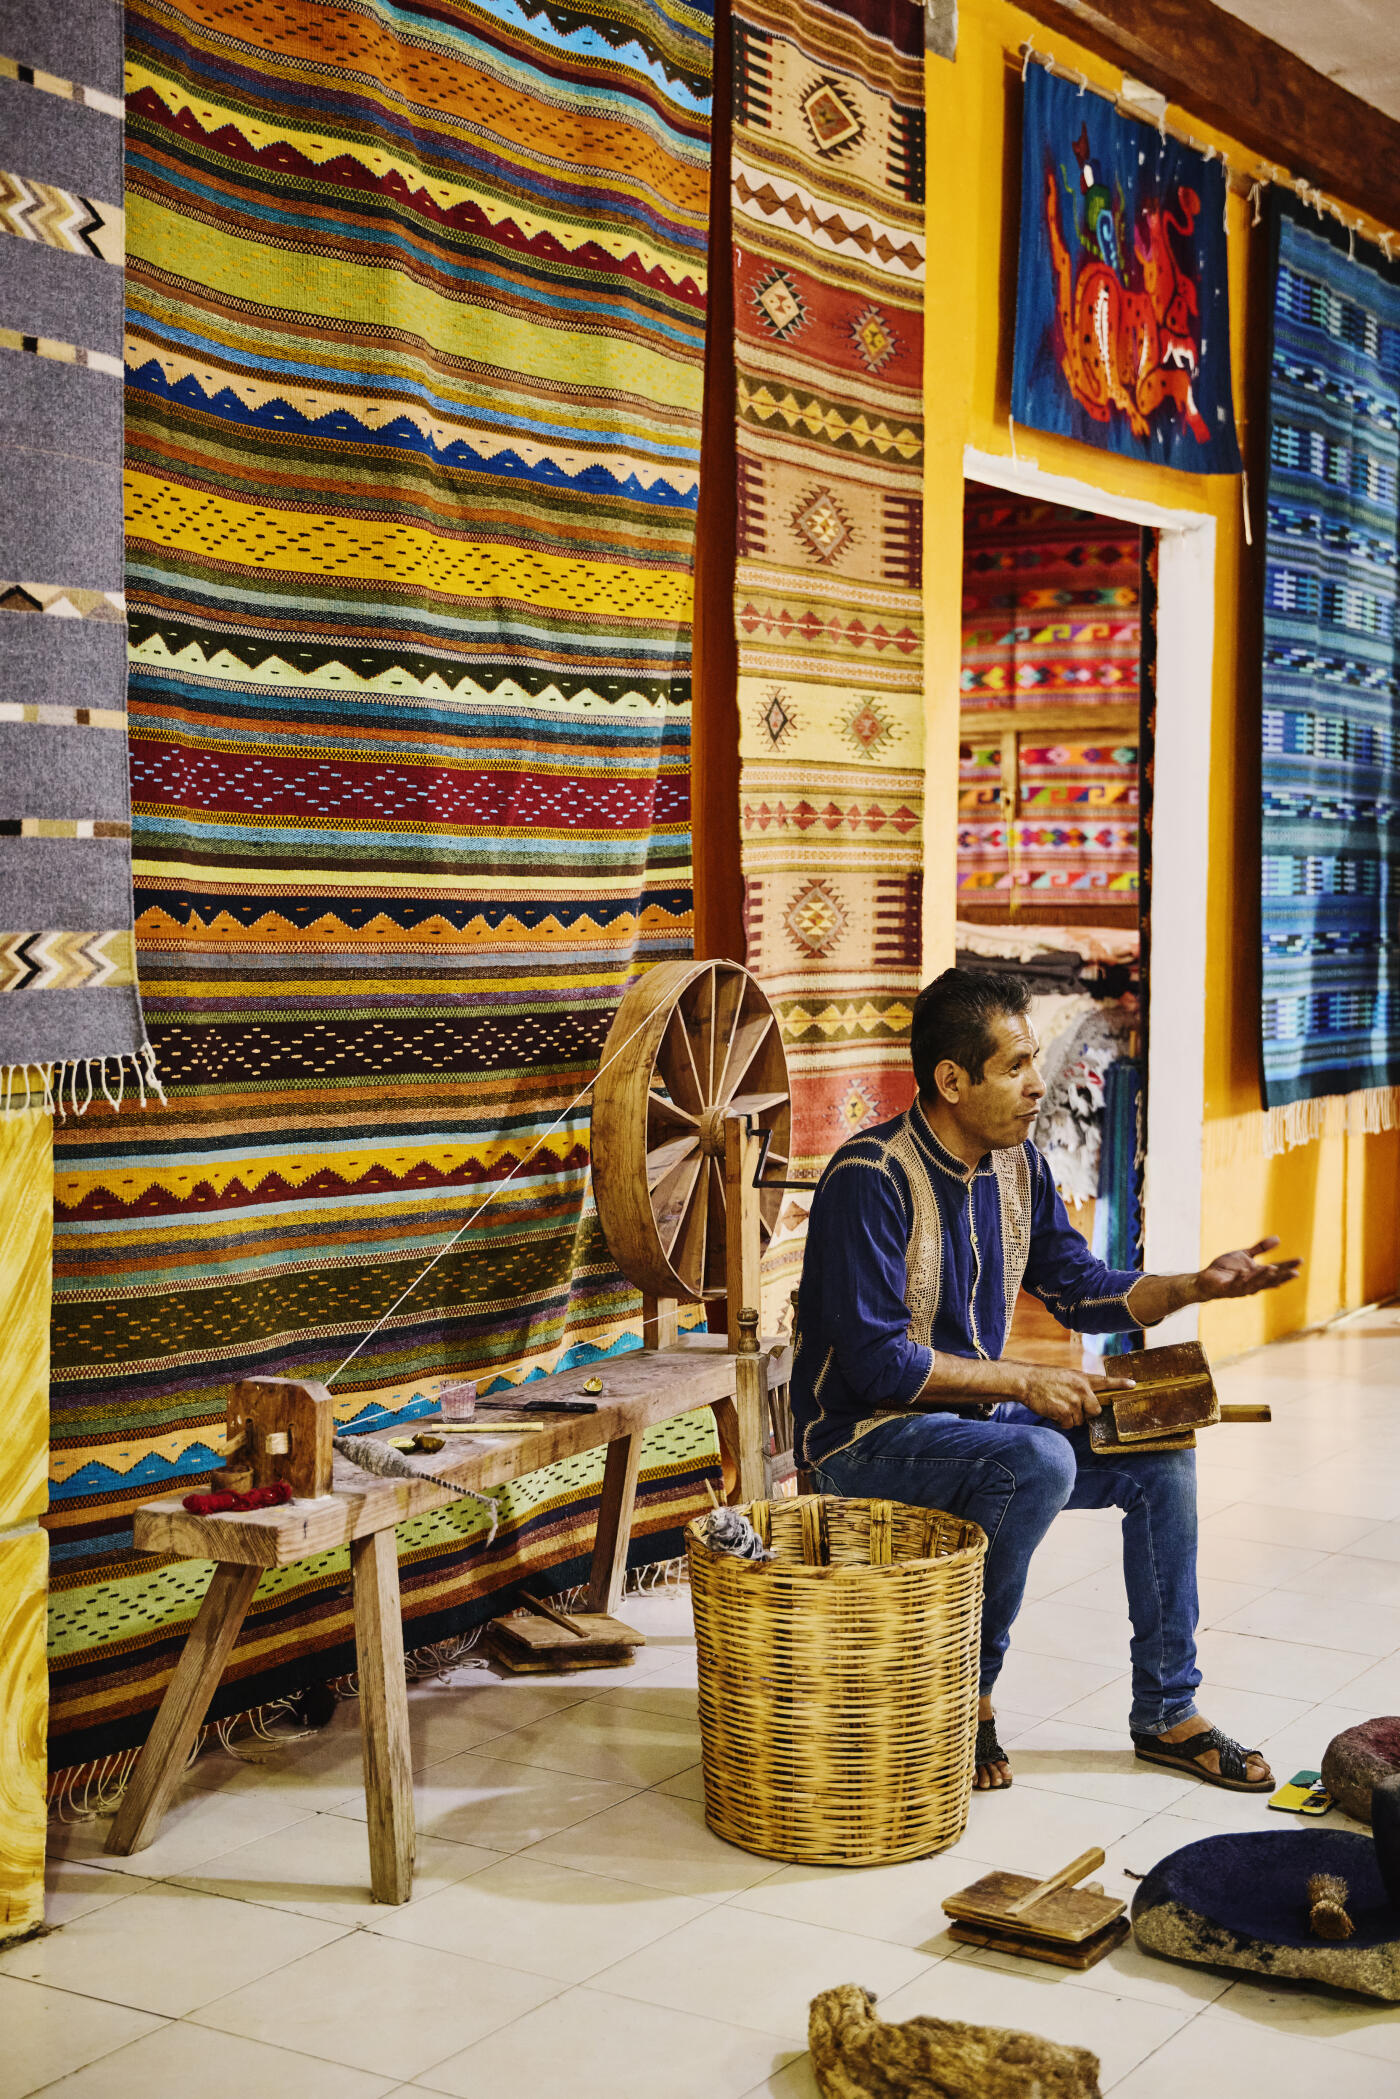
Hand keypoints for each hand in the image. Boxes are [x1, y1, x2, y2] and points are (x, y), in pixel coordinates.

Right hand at [1016, 1364, 1135, 1428]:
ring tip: (1056, 1404)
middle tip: (1071, 1406)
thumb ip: (1079, 1387)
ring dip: (1069, 1417)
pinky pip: (1068, 1425)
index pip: (1105, 1381)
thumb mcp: (1066, 1376)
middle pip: (1095, 1410)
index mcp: (1082, 1378)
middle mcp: (1081, 1390)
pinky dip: (1060, 1421)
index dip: (1120, 1384)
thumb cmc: (1044, 1379)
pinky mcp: (1065, 1412)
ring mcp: (1074, 1401)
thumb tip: (1088, 1404)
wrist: (1026, 1381)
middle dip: (1086, 1413)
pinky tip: (1052, 1410)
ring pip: (1079, 1420)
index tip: (1133, 1385)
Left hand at [1194, 1237, 1301, 1301]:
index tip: (1301, 1260)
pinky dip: (1240, 1279)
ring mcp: (1240, 1287)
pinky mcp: (1227, 1288)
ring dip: (1262, 1276)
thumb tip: (1278, 1238)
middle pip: (1270, 1280)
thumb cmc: (1227, 1269)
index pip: (1277, 1270)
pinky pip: (1235, 1284)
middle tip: (1296, 1273)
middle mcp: (1253, 1283)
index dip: (1288, 1266)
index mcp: (1258, 1275)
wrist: (1207, 1279)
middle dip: (1283, 1277)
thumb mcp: (1245, 1255)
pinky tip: (1244, 1272)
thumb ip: (1260, 1249)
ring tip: (1272, 1268)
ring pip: (1254, 1283)